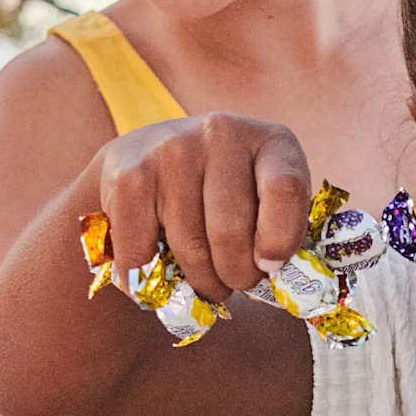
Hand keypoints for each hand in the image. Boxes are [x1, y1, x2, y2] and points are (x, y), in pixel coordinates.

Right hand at [90, 112, 313, 307]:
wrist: (143, 156)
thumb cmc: (222, 192)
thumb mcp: (264, 196)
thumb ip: (279, 229)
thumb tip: (268, 273)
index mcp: (271, 141)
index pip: (286, 189)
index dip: (280, 241)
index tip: (269, 265)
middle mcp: (221, 133)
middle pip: (232, 231)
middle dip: (236, 275)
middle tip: (233, 281)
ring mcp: (172, 150)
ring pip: (190, 249)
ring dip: (200, 282)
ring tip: (204, 279)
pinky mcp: (129, 176)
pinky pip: (143, 255)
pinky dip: (148, 282)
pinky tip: (156, 273)